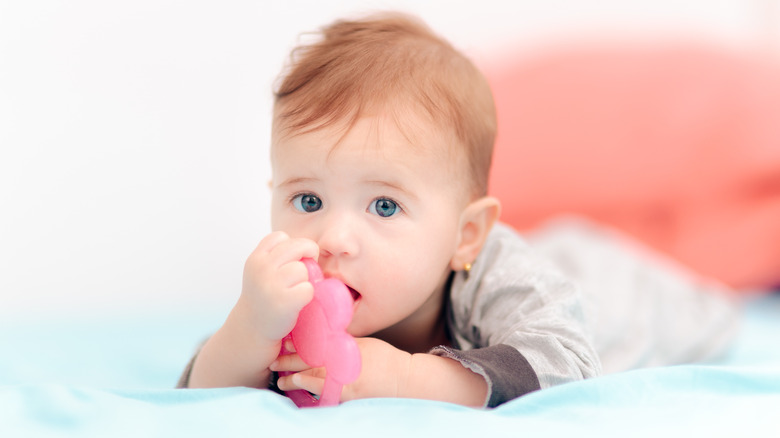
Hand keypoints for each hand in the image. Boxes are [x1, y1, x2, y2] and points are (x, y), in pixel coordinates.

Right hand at [238, 231, 319, 341]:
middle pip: (298, 246)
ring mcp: (271, 285)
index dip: (293, 246)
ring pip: (304, 269)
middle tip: (305, 272)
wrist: (250, 332)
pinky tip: (296, 304)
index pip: (280, 237)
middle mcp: (261, 268)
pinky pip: (309, 289)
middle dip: (308, 255)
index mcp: (256, 259)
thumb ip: (277, 257)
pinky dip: (307, 297)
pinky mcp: (284, 302)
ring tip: (294, 292)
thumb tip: (310, 249)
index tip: (292, 260)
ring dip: (305, 281)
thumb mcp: (260, 272)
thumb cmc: (263, 299)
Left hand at [273, 337, 411, 400]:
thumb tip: (325, 339)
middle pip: (310, 360)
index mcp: (345, 346)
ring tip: (280, 380)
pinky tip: (300, 388)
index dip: (298, 343)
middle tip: (273, 360)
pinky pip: (325, 392)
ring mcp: (344, 379)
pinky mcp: (348, 394)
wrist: (403, 379)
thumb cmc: (386, 359)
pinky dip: (311, 390)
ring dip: (295, 378)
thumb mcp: (364, 343)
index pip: (316, 343)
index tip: (284, 342)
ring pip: (314, 377)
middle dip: (290, 360)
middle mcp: (342, 361)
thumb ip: (344, 342)